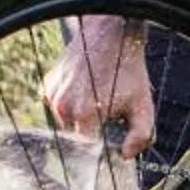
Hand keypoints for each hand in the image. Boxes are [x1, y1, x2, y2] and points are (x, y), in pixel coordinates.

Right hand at [43, 15, 155, 155]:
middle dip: (92, 131)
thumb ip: (140, 136)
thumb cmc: (129, 69)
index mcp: (85, 114)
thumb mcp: (143, 104)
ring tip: (97, 96)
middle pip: (76, 138)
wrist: (110, 33)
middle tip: (109, 112)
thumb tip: (124, 156)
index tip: (112, 139)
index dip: (101, 149)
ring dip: (80, 118)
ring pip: (66, 123)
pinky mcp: (46, 85)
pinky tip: (85, 88)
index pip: (88, 150)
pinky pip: (57, 108)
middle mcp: (62, 106)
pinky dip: (70, 104)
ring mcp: (51, 95)